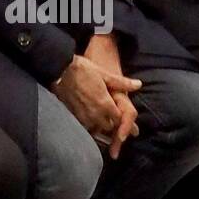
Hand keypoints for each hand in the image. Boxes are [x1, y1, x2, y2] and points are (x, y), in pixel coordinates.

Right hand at [83, 33, 138, 157]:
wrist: (60, 69)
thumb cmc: (83, 69)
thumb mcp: (104, 74)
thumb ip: (122, 82)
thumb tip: (139, 85)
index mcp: (105, 104)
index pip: (119, 120)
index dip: (122, 119)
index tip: (122, 117)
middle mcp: (95, 113)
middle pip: (108, 127)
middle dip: (112, 123)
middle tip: (112, 118)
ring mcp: (83, 116)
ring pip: (96, 128)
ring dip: (100, 125)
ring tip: (100, 118)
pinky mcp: (73, 115)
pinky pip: (85, 125)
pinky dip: (89, 123)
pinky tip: (89, 116)